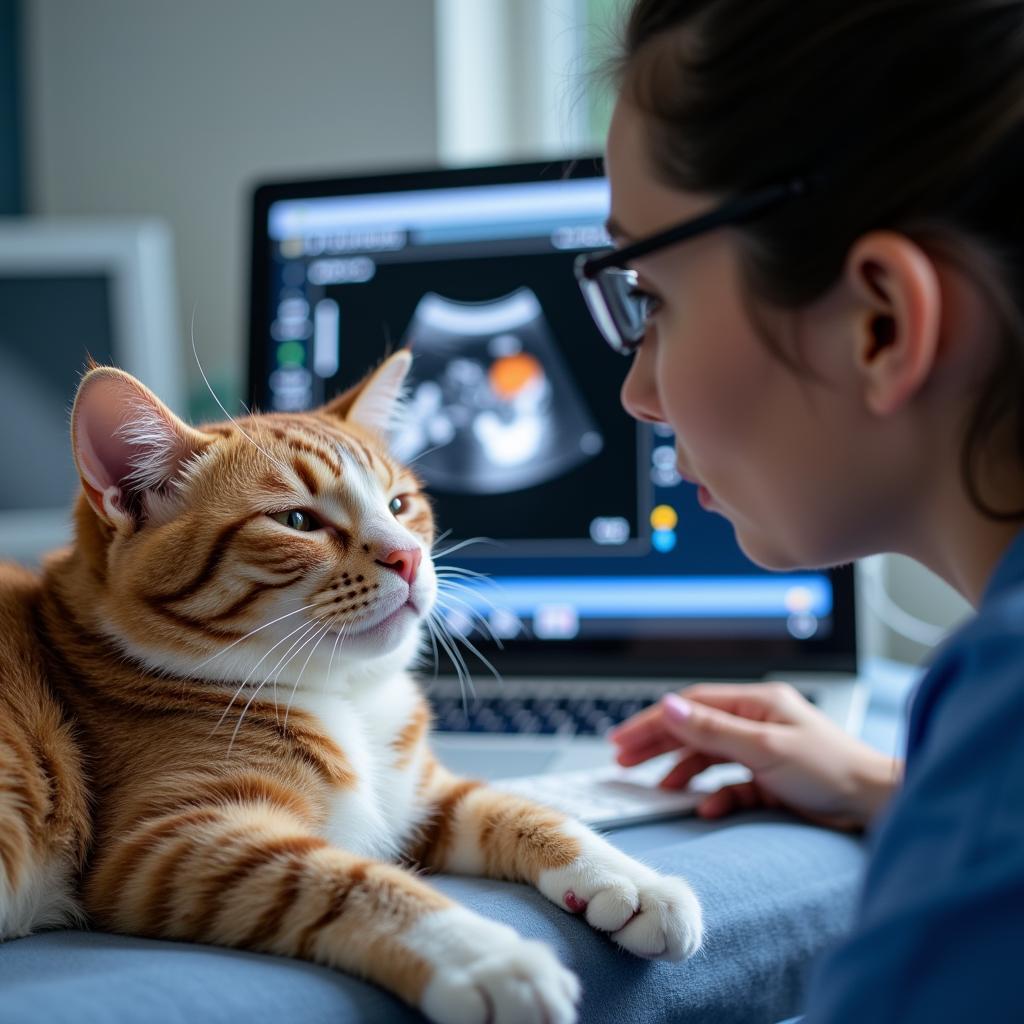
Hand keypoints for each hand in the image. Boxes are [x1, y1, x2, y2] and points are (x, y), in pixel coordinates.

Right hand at [609, 682, 899, 830]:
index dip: (654, 719)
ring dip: (683, 772)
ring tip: (659, 790)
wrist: (877, 806)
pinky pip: (732, 785)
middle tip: (624, 759)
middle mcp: (757, 722)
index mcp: (756, 702)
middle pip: (696, 728)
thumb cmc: (833, 769)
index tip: (624, 737)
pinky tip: (706, 807)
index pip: (691, 705)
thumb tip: (669, 706)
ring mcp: (764, 751)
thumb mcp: (765, 747)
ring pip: (710, 757)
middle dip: (659, 743)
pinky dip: (716, 796)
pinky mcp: (772, 780)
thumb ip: (713, 729)